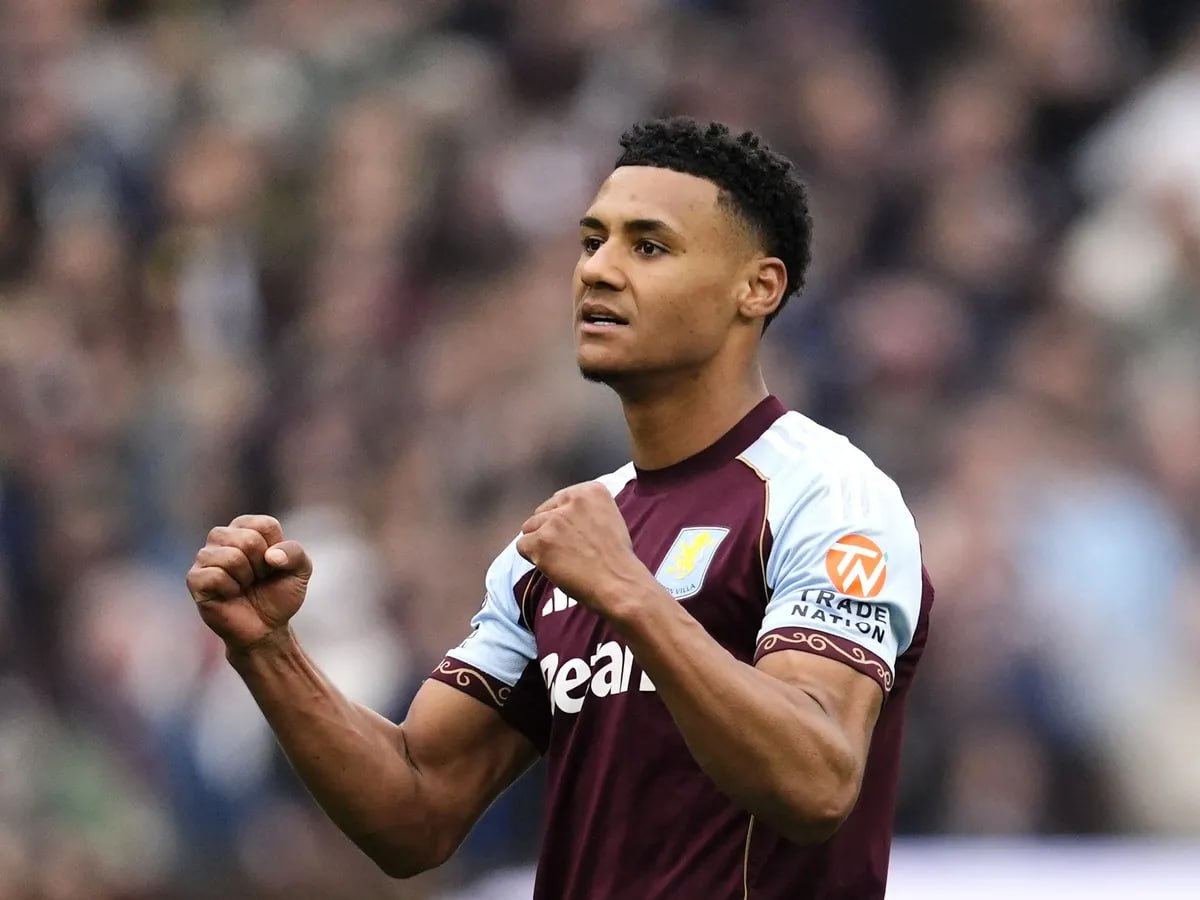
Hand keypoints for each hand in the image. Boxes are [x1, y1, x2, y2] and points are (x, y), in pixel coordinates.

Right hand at [186, 514, 311, 652]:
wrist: (266, 628)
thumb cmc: (279, 595)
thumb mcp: (300, 571)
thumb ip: (295, 553)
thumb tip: (270, 555)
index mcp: (246, 528)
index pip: (265, 526)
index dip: (277, 551)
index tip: (273, 566)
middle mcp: (222, 537)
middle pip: (248, 539)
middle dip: (262, 566)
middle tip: (258, 579)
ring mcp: (205, 557)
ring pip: (231, 557)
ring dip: (246, 578)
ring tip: (244, 586)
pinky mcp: (194, 578)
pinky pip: (215, 576)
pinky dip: (230, 589)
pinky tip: (230, 594)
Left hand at [516, 483, 648, 615]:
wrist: (618, 583)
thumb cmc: (616, 558)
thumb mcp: (609, 518)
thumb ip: (585, 510)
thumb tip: (559, 515)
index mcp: (591, 490)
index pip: (559, 500)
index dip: (564, 521)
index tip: (577, 536)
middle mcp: (572, 499)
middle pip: (542, 512)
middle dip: (550, 531)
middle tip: (570, 550)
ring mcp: (555, 519)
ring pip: (529, 528)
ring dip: (541, 544)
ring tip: (563, 559)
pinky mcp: (541, 540)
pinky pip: (522, 546)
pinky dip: (533, 559)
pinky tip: (553, 566)